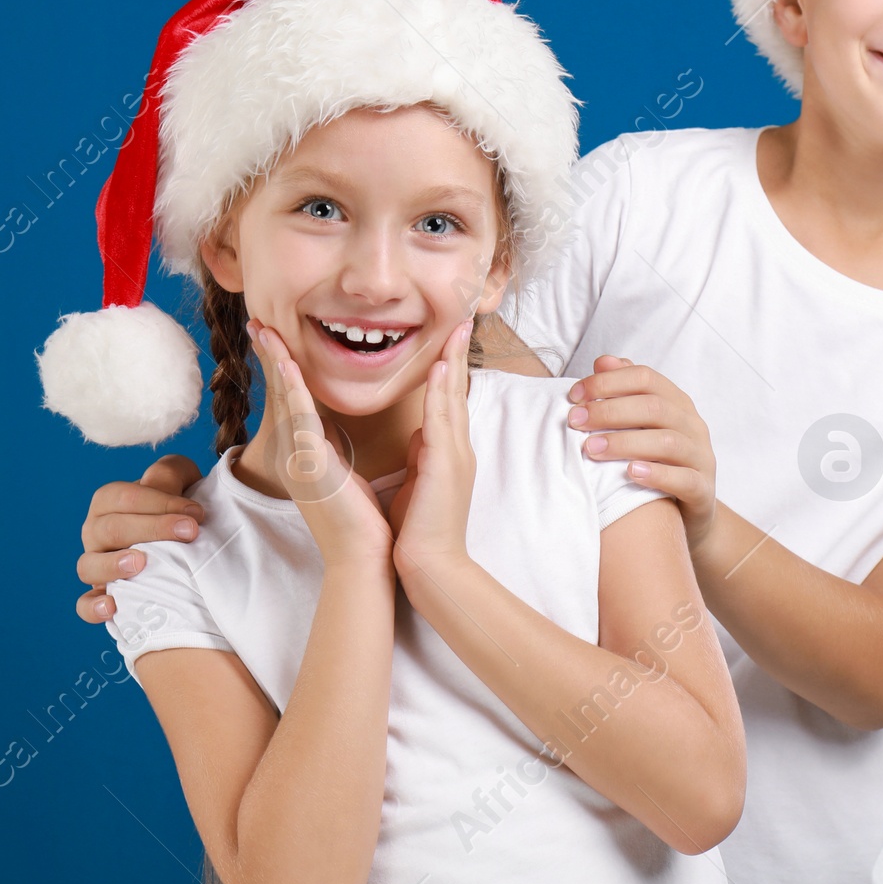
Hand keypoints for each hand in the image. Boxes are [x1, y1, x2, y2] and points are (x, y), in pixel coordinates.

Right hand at [76, 454, 204, 623]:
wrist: (184, 542)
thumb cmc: (178, 507)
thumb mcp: (180, 481)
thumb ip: (169, 473)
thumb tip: (163, 485)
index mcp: (109, 501)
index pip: (124, 497)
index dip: (160, 502)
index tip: (196, 513)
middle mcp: (95, 531)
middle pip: (110, 528)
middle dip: (152, 528)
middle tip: (189, 533)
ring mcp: (94, 564)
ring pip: (88, 565)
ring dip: (113, 565)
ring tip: (141, 563)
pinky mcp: (99, 595)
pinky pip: (85, 605)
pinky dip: (94, 607)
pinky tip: (112, 607)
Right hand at [252, 322, 393, 569]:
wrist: (364, 560)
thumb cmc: (362, 522)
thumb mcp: (345, 475)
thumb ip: (335, 450)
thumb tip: (335, 431)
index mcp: (305, 455)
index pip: (292, 401)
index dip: (283, 368)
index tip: (275, 338)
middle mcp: (295, 455)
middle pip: (281, 393)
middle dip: (270, 356)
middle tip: (258, 323)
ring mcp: (298, 460)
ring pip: (285, 399)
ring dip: (275, 362)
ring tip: (263, 331)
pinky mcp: (310, 465)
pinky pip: (299, 419)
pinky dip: (292, 389)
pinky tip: (286, 364)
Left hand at [391, 321, 476, 585]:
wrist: (430, 564)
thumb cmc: (420, 529)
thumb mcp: (420, 481)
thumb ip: (422, 454)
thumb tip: (420, 433)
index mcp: (448, 451)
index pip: (448, 400)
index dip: (449, 368)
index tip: (449, 338)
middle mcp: (457, 446)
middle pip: (457, 390)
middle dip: (458, 354)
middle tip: (463, 319)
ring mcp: (455, 453)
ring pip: (453, 397)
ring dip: (453, 361)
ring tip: (457, 329)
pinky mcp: (446, 463)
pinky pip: (443, 418)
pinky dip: (441, 390)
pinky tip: (440, 367)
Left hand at [567, 356, 718, 552]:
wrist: (687, 515)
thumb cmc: (656, 461)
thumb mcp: (641, 426)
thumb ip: (624, 392)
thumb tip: (603, 361)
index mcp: (677, 402)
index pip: (645, 378)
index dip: (608, 382)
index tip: (574, 395)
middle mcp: (693, 424)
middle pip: (654, 407)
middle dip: (610, 411)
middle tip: (575, 422)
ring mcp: (701, 457)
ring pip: (668, 441)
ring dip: (625, 442)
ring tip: (592, 448)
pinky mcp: (703, 490)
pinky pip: (684, 479)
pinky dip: (657, 474)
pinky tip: (630, 473)